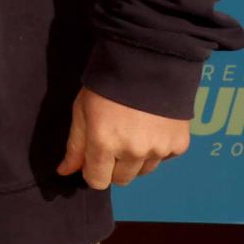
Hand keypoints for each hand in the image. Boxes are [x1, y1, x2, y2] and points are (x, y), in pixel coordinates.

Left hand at [56, 86, 189, 188]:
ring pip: (143, 171)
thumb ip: (75, 145)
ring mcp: (158, 150)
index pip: (97, 181)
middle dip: (114, 166)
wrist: (148, 62)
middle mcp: (133, 152)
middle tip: (114, 140)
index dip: (93, 172)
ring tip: (133, 131)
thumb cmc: (106, 85)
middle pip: (121, 179)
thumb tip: (64, 172)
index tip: (94, 158)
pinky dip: (157, 149)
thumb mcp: (82, 110)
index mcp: (104, 143)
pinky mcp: (179, 145)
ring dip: (136, 159)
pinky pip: (163, 159)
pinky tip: (151, 127)